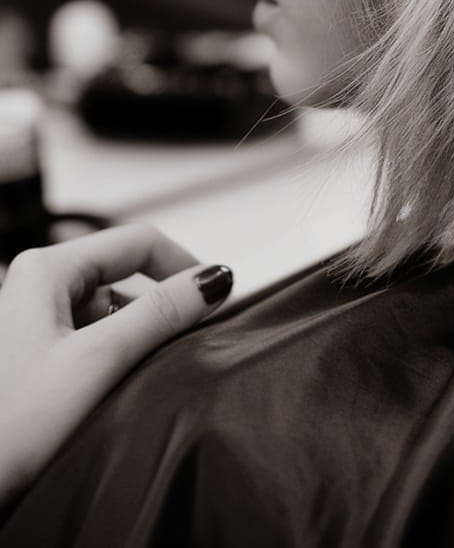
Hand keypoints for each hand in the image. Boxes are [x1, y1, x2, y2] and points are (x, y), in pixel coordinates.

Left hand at [0, 222, 232, 512]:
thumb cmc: (10, 427)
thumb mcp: (99, 361)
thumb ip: (160, 314)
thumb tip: (212, 280)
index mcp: (46, 269)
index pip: (137, 242)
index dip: (184, 265)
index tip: (217, 296)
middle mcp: (37, 285)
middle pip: (125, 276)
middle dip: (157, 308)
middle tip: (183, 343)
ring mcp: (33, 319)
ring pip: (110, 309)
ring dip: (135, 335)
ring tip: (137, 374)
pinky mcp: (35, 353)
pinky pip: (92, 336)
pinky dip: (114, 354)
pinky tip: (113, 387)